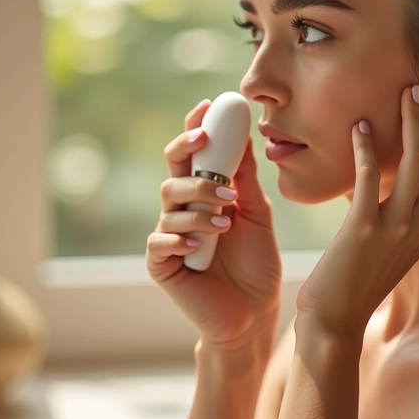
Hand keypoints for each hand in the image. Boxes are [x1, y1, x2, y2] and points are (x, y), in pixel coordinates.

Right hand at [146, 99, 282, 351]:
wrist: (254, 313)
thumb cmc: (256, 263)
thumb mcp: (257, 214)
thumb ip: (246, 179)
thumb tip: (244, 136)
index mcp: (204, 193)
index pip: (194, 154)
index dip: (196, 128)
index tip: (208, 106)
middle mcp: (183, 209)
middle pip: (173, 168)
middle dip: (187, 151)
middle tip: (206, 143)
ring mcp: (170, 235)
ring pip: (169, 201)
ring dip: (198, 202)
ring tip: (226, 216)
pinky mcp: (162, 264)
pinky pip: (160, 242)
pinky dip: (179, 238)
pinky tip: (199, 244)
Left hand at [297, 86, 418, 337]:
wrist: (336, 319)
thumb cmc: (357, 278)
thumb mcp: (388, 243)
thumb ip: (394, 212)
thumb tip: (381, 178)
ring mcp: (396, 228)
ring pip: (413, 164)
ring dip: (412, 125)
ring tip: (406, 93)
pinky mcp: (364, 230)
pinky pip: (367, 180)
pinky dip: (364, 149)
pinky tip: (357, 126)